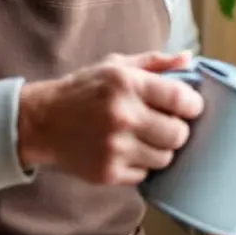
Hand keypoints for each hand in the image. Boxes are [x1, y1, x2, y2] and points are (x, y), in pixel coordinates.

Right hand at [16, 50, 202, 184]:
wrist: (43, 121)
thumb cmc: (84, 90)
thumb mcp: (116, 65)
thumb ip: (155, 63)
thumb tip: (189, 59)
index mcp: (127, 83)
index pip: (181, 100)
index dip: (192, 105)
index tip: (188, 107)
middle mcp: (122, 116)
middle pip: (178, 134)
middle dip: (177, 129)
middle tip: (165, 124)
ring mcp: (115, 148)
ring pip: (165, 158)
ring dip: (160, 149)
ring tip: (144, 137)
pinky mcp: (108, 172)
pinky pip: (145, 174)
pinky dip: (141, 165)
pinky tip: (126, 151)